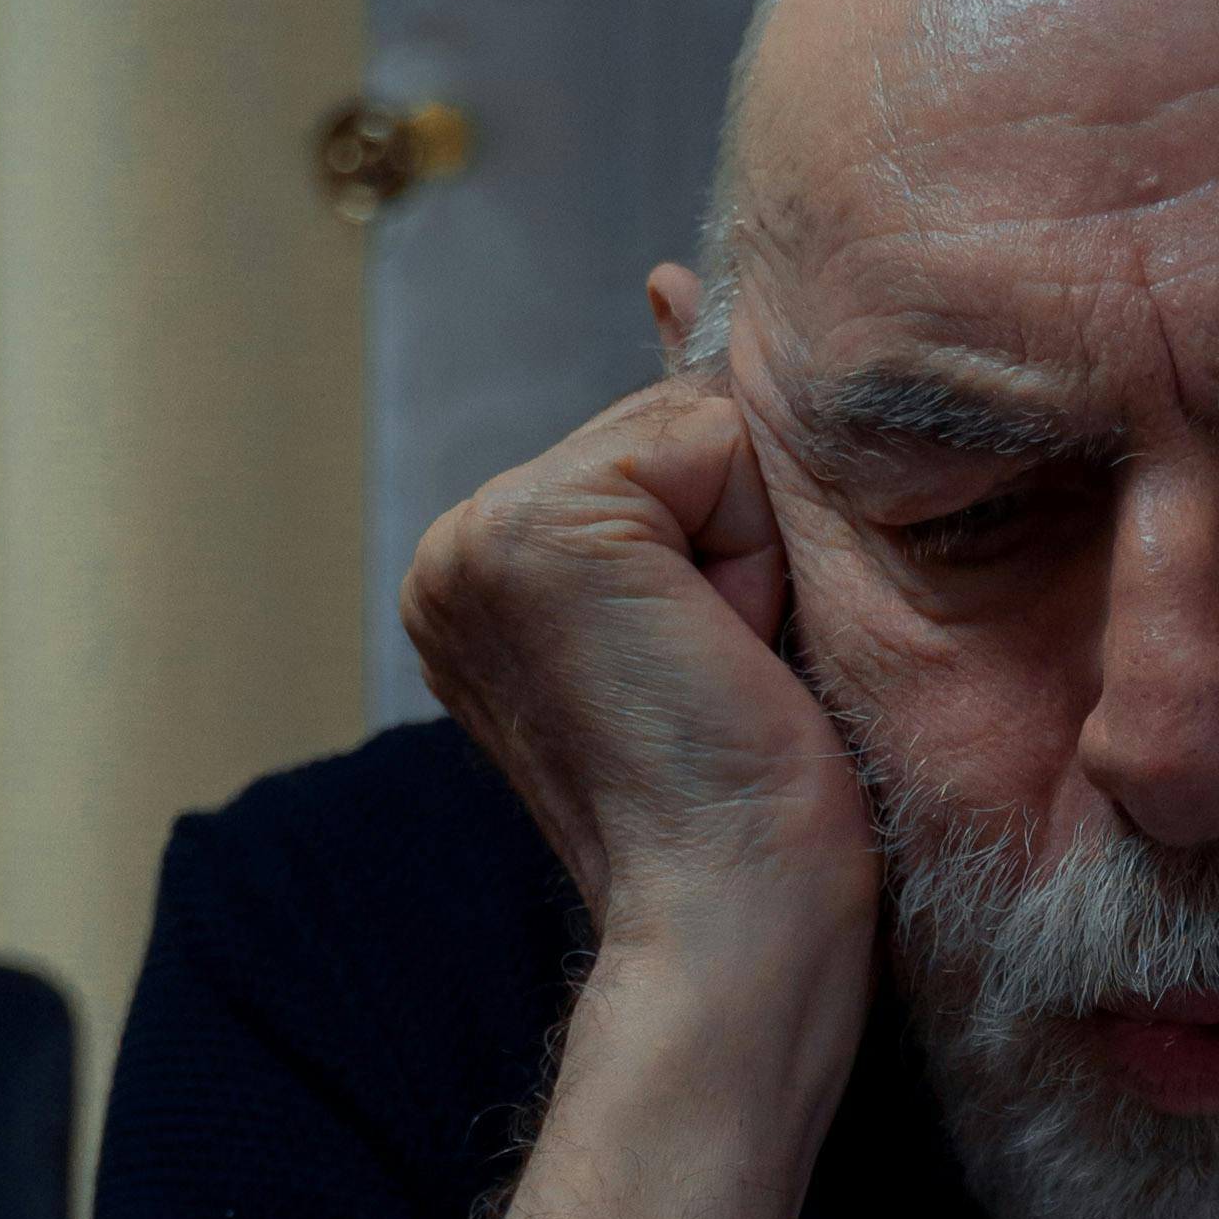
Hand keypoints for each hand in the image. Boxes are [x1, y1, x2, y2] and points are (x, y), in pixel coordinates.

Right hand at [411, 383, 880, 1218]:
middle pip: (675, 431)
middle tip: (725, 688)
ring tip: (722, 681)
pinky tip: (718, 659)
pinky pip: (707, 441)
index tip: (713, 681)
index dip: (734, 557)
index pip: (660, 459)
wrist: (742, 933)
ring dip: (748, 555)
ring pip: (693, 432)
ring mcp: (480, 539)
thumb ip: (691, 455)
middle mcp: (456, 550)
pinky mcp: (540, 532)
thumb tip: (672, 284)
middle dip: (741, 545)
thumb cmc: (761, 818)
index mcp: (485, 576)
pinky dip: (750, 553)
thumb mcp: (729, 608)